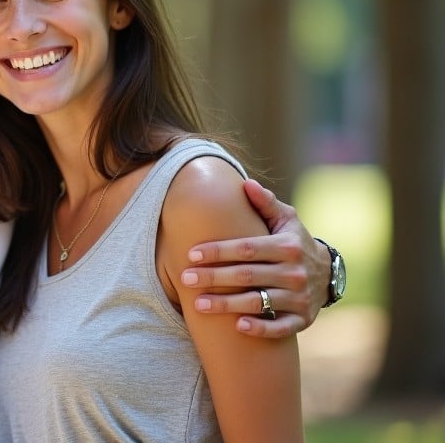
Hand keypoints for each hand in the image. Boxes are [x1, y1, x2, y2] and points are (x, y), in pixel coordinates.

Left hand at [180, 179, 330, 337]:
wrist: (328, 273)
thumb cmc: (294, 241)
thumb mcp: (286, 218)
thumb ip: (265, 202)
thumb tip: (246, 184)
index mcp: (287, 246)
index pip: (247, 249)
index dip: (218, 251)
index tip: (191, 254)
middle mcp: (294, 272)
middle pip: (247, 276)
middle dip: (214, 277)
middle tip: (185, 278)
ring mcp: (299, 298)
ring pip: (259, 302)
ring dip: (227, 305)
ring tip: (198, 304)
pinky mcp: (302, 320)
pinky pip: (280, 327)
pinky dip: (260, 328)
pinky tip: (237, 327)